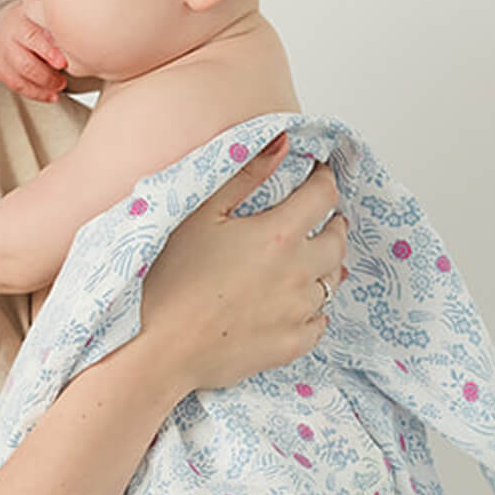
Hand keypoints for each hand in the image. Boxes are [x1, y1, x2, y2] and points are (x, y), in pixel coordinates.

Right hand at [0, 0, 68, 102]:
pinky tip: (50, 96)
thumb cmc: (31, 20)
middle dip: (46, 76)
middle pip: (24, 63)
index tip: (63, 63)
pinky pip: (15, 86)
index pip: (32, 37)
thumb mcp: (42, 14)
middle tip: (63, 81)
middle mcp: (5, 37)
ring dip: (42, 88)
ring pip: (19, 78)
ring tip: (59, 89)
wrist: (3, 24)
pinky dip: (34, 93)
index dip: (48, 51)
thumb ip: (55, 24)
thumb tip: (79, 35)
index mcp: (19, 19)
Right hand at [136, 135, 348, 395]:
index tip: (318, 177)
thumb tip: (281, 143)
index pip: (323, 197)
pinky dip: (315, 311)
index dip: (324, 181)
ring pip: (331, 282)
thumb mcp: (200, 215)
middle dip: (333, 225)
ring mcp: (297, 312)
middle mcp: (297, 272)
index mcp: (278, 235)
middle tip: (323, 221)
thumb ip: (244, 176)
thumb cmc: (169, 282)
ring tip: (310, 262)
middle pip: (337, 241)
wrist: (158, 350)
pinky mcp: (288, 345)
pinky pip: (318, 323)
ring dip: (325, 267)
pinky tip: (300, 306)